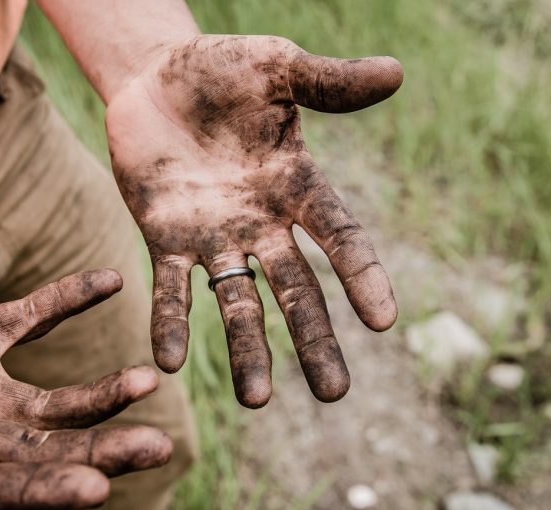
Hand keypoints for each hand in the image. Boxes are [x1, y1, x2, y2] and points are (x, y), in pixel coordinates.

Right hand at [0, 253, 170, 509]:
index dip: (36, 493)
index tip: (96, 492)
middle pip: (36, 451)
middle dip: (97, 452)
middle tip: (159, 449)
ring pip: (47, 399)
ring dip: (98, 392)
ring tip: (147, 381)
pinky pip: (30, 317)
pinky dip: (67, 299)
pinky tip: (109, 281)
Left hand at [106, 35, 401, 407]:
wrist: (154, 79)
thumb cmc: (221, 70)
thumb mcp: (276, 67)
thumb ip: (327, 82)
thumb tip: (396, 72)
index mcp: (296, 186)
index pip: (339, 236)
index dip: (362, 275)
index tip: (384, 321)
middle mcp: (261, 222)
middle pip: (295, 288)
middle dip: (313, 339)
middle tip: (334, 393)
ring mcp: (213, 236)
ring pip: (235, 301)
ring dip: (246, 349)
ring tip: (254, 401)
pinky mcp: (164, 238)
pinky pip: (169, 288)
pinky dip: (170, 322)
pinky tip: (168, 362)